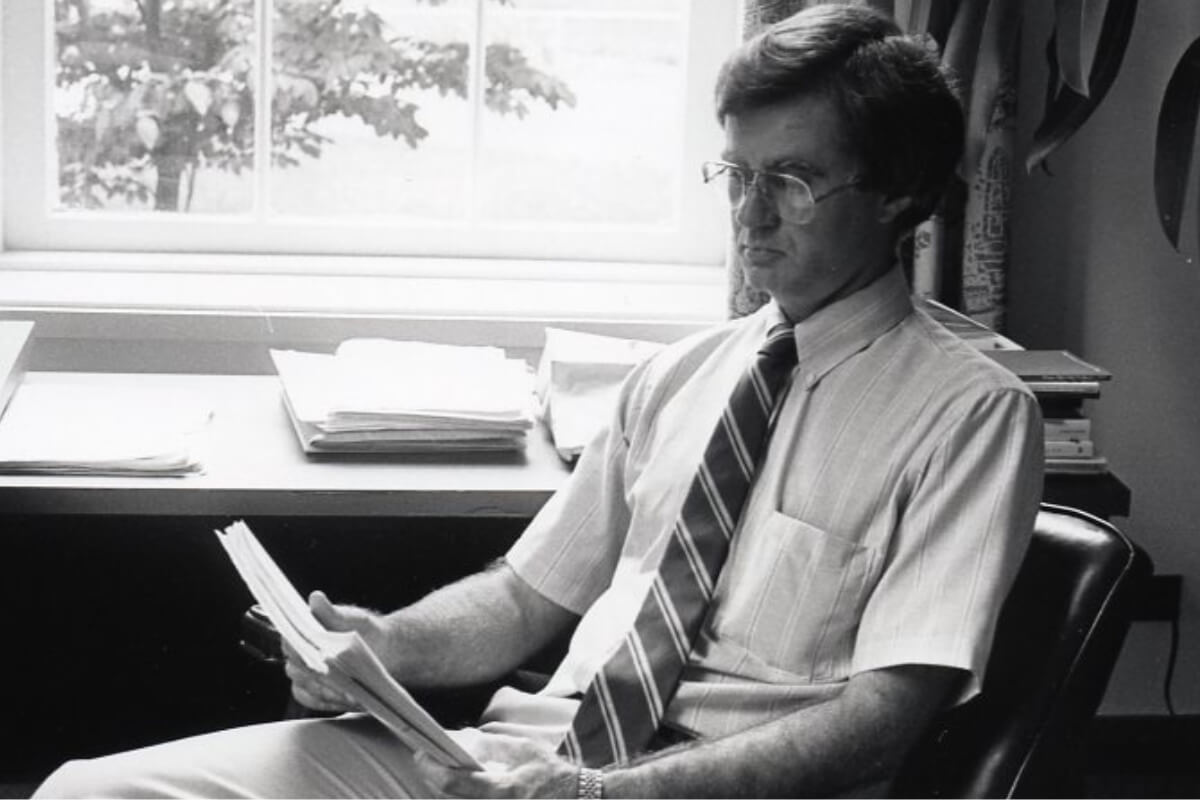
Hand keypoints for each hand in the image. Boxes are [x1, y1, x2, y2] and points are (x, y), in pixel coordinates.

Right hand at [283, 590, 383, 712]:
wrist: (385, 650)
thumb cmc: (365, 630)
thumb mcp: (353, 619)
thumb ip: (333, 612)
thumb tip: (316, 598)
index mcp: (303, 633)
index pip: (289, 641)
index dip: (297, 647)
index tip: (312, 650)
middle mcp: (301, 655)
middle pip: (295, 667)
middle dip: (313, 671)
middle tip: (331, 672)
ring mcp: (308, 676)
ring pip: (303, 685)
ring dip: (323, 688)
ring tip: (345, 688)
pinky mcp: (318, 693)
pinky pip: (312, 699)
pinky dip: (327, 700)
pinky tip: (346, 696)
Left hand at [414, 730, 579, 798]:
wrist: (577, 798)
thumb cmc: (553, 774)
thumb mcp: (527, 750)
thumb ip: (496, 744)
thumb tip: (467, 739)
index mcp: (502, 790)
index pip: (453, 782)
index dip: (431, 768)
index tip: (420, 753)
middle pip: (446, 798)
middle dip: (430, 777)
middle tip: (422, 759)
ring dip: (441, 789)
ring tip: (434, 770)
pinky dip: (458, 796)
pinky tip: (455, 785)